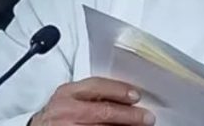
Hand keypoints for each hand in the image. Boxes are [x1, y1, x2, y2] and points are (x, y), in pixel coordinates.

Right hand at [31, 77, 153, 124]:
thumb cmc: (56, 114)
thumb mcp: (68, 96)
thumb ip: (90, 94)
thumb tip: (122, 97)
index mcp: (67, 93)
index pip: (97, 87)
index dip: (119, 91)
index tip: (136, 95)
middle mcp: (68, 110)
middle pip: (104, 111)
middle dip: (129, 115)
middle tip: (146, 117)